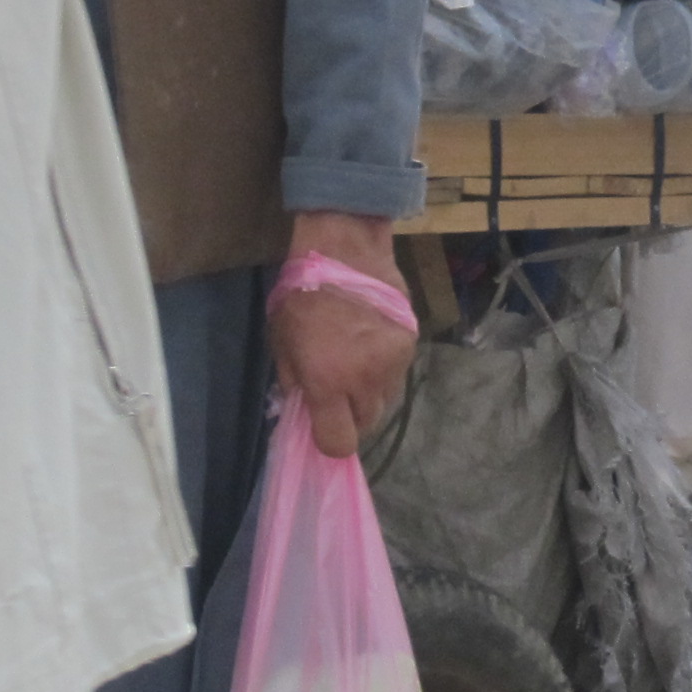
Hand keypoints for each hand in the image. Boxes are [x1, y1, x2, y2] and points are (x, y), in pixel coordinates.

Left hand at [270, 213, 414, 456]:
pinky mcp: (410, 345)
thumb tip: (304, 410)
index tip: (322, 426)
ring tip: (354, 365)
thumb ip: (294, 383)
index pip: (339, 442)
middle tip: (336, 393)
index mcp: (327, 380)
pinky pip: (396, 376)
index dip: (330, 441)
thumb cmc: (302, 293)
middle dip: (350, 416)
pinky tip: (369, 346)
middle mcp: (365, 378)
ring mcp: (393, 362)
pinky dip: (383, 371)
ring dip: (368, 393)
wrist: (346, 248)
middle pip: (366, 425)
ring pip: (384, 401)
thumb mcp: (281, 341)